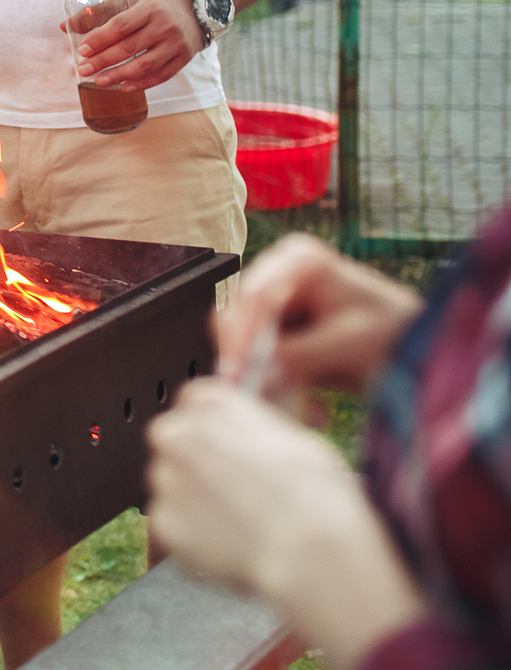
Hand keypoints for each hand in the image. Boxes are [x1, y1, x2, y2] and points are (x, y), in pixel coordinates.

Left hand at [62, 0, 202, 91]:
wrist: (195, 6)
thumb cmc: (155, 3)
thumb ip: (98, 12)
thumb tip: (66, 26)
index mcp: (148, 8)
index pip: (120, 25)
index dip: (100, 39)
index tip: (82, 51)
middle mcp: (164, 26)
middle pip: (130, 47)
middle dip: (104, 61)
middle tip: (84, 70)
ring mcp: (176, 44)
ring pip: (145, 65)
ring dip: (120, 75)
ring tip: (99, 82)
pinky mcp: (184, 58)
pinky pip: (161, 75)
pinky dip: (142, 84)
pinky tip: (124, 87)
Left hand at [147, 379, 426, 669]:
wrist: (316, 550)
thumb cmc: (321, 492)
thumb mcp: (296, 434)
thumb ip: (258, 423)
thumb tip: (256, 417)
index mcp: (208, 401)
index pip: (197, 401)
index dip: (220, 429)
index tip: (235, 450)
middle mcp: (176, 433)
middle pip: (175, 439)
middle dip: (199, 461)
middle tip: (240, 492)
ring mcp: (164, 479)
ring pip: (172, 485)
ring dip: (195, 499)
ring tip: (244, 523)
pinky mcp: (163, 525)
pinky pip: (173, 527)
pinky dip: (194, 537)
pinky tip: (232, 545)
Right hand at [217, 234, 422, 395]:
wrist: (431, 352)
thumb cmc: (398, 333)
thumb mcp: (346, 343)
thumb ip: (296, 354)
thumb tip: (254, 372)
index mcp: (297, 259)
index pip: (252, 295)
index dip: (240, 335)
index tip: (238, 371)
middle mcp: (282, 274)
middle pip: (243, 319)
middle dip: (255, 362)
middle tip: (264, 395)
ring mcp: (284, 304)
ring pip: (250, 345)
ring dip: (274, 381)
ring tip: (311, 409)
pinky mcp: (288, 334)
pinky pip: (268, 362)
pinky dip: (286, 386)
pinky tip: (315, 406)